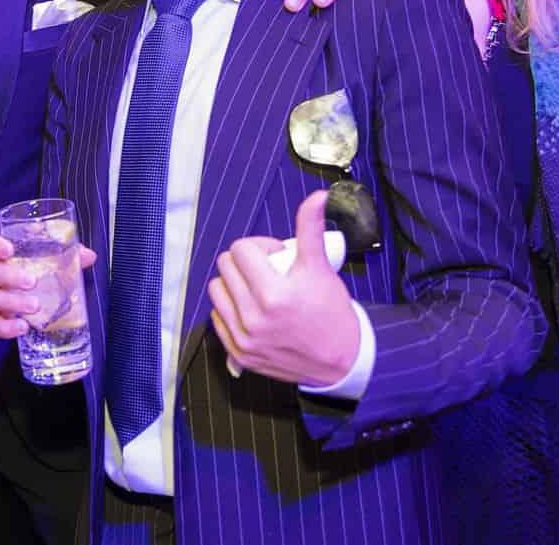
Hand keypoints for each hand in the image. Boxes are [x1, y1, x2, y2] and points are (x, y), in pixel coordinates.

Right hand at [0, 234, 96, 339]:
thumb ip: (69, 255)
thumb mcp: (53, 262)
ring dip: (12, 302)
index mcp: (2, 257)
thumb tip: (88, 256)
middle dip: (10, 277)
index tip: (9, 249)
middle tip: (32, 282)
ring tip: (35, 306)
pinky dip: (5, 328)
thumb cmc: (39, 275)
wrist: (33, 303)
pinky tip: (23, 327)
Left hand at [207, 191, 359, 385]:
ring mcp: (245, 337)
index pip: (242, 249)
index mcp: (273, 294)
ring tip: (256, 287)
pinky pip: (217, 317)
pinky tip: (250, 308)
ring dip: (233, 283)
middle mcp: (254, 317)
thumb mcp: (320, 268)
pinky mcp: (239, 353)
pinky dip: (230, 309)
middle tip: (267, 270)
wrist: (341, 361)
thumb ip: (311, 229)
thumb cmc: (332, 312)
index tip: (276, 255)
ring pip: (217, 290)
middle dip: (245, 262)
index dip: (260, 246)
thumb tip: (317, 197)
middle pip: (226, 266)